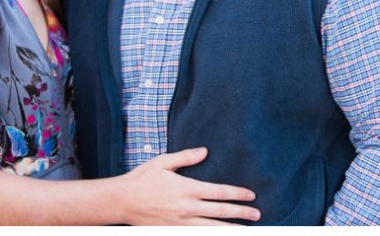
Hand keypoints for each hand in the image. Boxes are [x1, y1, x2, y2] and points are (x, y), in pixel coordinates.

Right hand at [117, 147, 259, 224]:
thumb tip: (204, 151)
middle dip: (241, 214)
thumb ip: (185, 157)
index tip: (251, 195)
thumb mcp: (163, 162)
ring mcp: (180, 223)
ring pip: (212, 229)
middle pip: (220, 213)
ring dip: (230, 230)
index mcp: (186, 188)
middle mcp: (187, 208)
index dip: (237, 194)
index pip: (219, 192)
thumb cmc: (142, 179)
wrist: (121, 201)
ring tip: (246, 231)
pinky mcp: (173, 232)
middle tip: (257, 215)